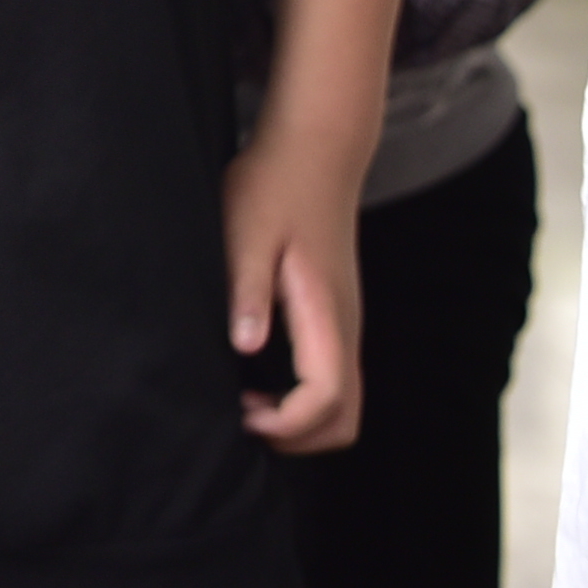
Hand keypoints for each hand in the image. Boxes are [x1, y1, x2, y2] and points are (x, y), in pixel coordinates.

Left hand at [223, 136, 363, 452]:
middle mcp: (346, 327)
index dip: (287, 424)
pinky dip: (302, 399)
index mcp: (325, 312)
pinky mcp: (335, 318)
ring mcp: (345, 325)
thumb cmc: (273, 185)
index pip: (327, 399)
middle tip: (241, 415)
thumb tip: (246, 348)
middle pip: (346, 421)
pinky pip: (331, 380)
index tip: (242, 412)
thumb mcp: (245, 231)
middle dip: (296, 437)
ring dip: (299, 421)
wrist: (313, 149)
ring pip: (343, 405)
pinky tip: (256, 376)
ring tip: (245, 399)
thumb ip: (247, 290)